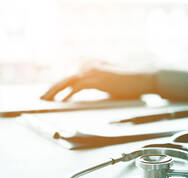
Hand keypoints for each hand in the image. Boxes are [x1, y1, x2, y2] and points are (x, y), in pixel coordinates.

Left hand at [40, 67, 157, 100]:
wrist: (146, 77)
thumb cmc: (131, 82)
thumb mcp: (111, 83)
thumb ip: (97, 86)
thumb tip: (84, 97)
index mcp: (92, 65)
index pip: (71, 78)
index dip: (58, 87)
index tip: (49, 95)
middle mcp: (90, 66)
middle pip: (65, 79)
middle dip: (51, 90)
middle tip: (41, 99)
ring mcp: (93, 71)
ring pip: (67, 82)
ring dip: (55, 93)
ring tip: (45, 101)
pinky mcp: (97, 78)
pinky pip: (77, 88)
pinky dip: (68, 95)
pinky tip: (62, 102)